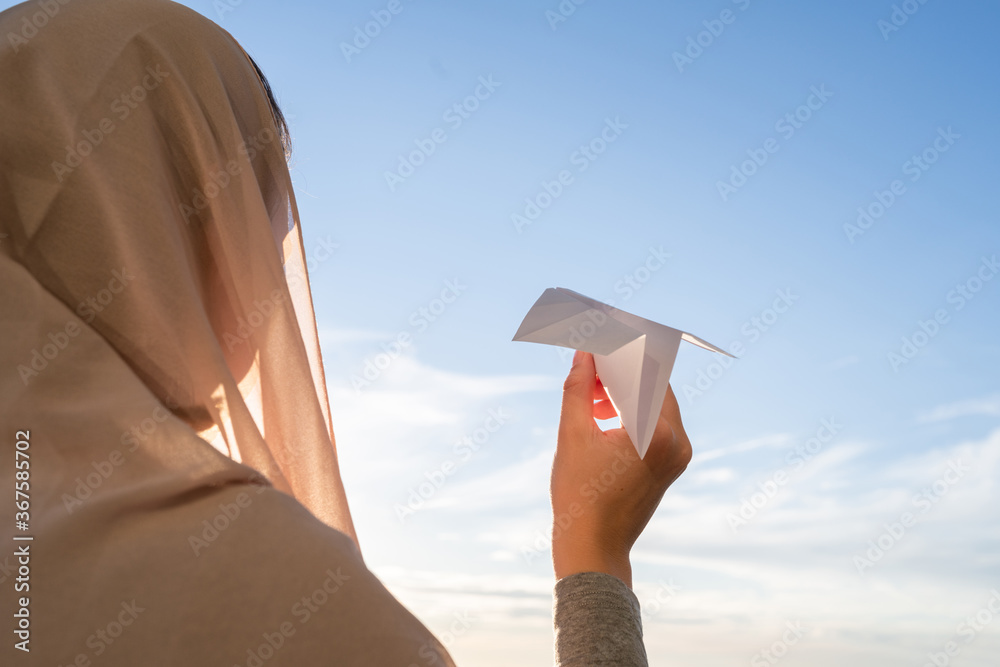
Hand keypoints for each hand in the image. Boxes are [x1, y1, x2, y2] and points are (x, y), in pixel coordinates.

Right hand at [550, 350, 691, 588]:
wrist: (594, 548)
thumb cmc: (579, 496)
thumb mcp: (572, 436)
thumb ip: (578, 389)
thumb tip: (584, 355)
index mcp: (657, 432)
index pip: (644, 370)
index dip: (619, 347)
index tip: (598, 331)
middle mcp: (678, 440)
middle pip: (653, 383)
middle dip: (619, 369)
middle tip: (589, 359)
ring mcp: (680, 453)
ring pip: (654, 401)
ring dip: (623, 389)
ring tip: (587, 395)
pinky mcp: (673, 462)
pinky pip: (656, 422)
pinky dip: (631, 410)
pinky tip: (600, 414)